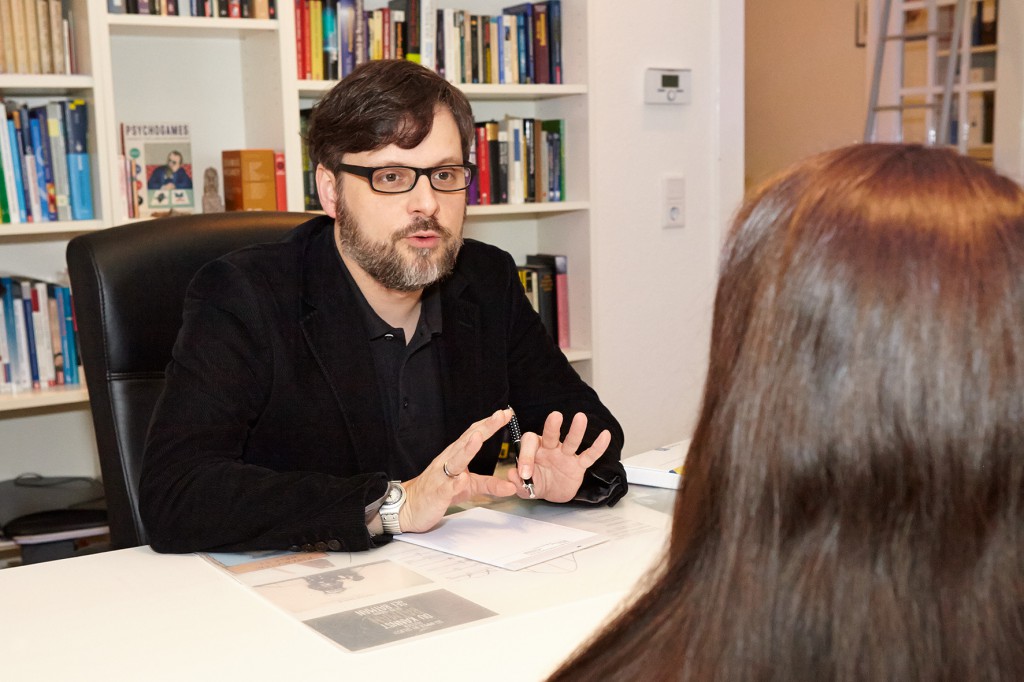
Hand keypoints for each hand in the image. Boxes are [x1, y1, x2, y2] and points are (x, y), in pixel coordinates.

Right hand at [398, 409, 517, 532]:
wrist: (409, 507)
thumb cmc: (438, 491)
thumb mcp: (469, 487)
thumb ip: (490, 484)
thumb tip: (512, 486)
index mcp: (455, 456)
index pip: (474, 435)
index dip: (490, 424)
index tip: (505, 413)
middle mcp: (448, 461)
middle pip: (467, 440)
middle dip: (485, 427)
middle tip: (500, 415)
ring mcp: (442, 476)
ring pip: (456, 460)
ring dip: (468, 448)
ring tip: (479, 437)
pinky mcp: (438, 493)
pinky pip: (447, 487)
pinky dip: (455, 483)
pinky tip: (463, 479)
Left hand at [508, 411, 610, 502]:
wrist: (551, 493)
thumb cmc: (537, 483)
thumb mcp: (523, 487)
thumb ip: (516, 483)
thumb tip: (512, 475)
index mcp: (534, 451)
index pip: (529, 445)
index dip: (526, 457)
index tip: (525, 473)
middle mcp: (550, 448)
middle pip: (550, 435)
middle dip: (552, 427)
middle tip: (555, 417)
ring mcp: (565, 455)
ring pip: (571, 441)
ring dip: (576, 430)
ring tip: (581, 418)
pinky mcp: (578, 465)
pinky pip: (589, 455)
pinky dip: (598, 447)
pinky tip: (605, 436)